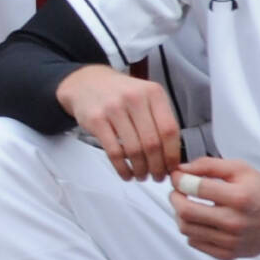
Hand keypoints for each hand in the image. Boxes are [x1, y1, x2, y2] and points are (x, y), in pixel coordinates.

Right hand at [54, 64, 183, 182]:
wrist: (87, 83)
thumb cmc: (120, 94)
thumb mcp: (145, 96)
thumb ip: (160, 119)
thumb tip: (172, 155)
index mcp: (153, 93)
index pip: (170, 130)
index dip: (172, 154)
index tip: (172, 167)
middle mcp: (135, 98)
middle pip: (152, 143)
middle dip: (157, 166)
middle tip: (158, 176)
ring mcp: (114, 108)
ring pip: (134, 150)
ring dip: (141, 169)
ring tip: (142, 175)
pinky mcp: (96, 120)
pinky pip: (114, 152)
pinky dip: (122, 168)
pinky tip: (126, 174)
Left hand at [170, 157, 259, 259]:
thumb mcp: (241, 169)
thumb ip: (210, 165)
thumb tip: (184, 168)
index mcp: (239, 197)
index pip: (196, 187)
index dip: (180, 179)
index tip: (178, 176)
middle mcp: (234, 221)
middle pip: (186, 211)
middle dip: (174, 197)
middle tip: (177, 190)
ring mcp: (230, 241)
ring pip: (186, 229)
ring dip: (180, 214)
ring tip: (187, 204)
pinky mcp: (228, 254)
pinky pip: (195, 243)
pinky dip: (191, 230)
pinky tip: (199, 220)